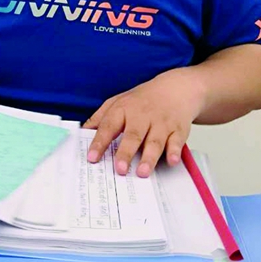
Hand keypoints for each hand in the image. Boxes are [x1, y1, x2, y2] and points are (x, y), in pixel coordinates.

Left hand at [83, 68, 205, 177]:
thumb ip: (100, 118)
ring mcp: (161, 123)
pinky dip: (175, 151)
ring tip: (142, 172)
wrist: (175, 88)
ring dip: (148, 157)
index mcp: (123, 110)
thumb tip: (83, 132)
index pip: (109, 126)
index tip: (92, 157)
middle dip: (126, 153)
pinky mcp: (177, 129)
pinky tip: (172, 161)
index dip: (100, 142)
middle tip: (120, 169)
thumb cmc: (142, 99)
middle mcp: (142, 116)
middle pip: (133, 136)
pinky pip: (176, 141)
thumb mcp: (117, 102)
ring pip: (154, 141)